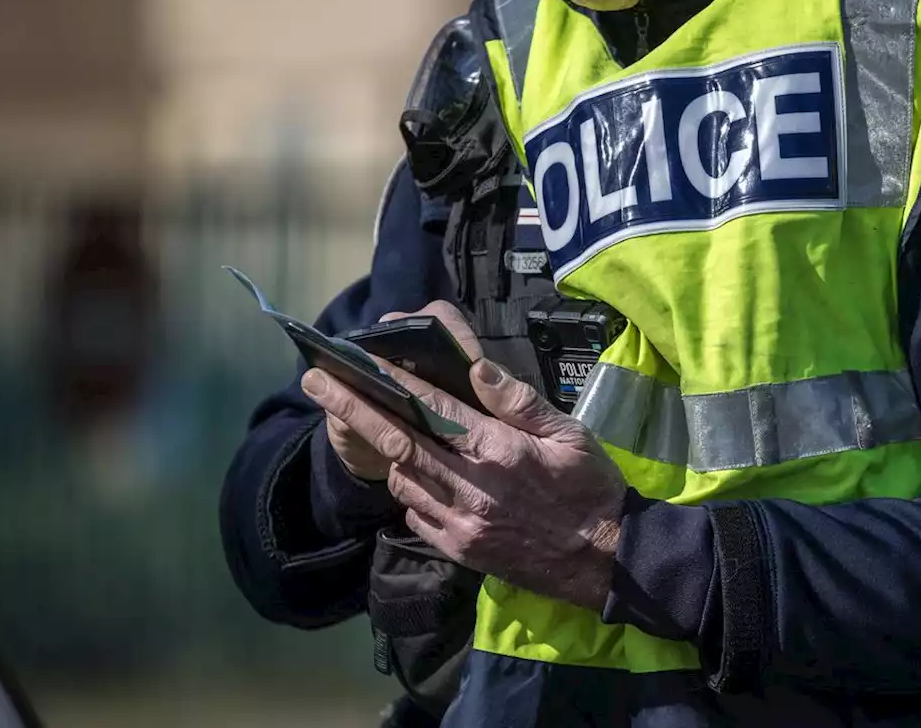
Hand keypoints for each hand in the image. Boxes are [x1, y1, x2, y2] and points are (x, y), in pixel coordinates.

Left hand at [301, 305, 626, 611]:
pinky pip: (415, 515)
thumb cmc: (591, 487)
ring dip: (381, 449)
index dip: (388, 382)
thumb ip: (518, 400)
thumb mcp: (569, 432)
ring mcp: (459, 523)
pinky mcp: (459, 550)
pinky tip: (412, 474)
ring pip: (401, 479)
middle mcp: (469, 487)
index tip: (355, 360)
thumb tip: (475, 367)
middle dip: (350, 408)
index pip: (429, 409)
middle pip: (396, 442)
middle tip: (314, 382)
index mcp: (497, 451)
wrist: (606, 560)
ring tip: (367, 422)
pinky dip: (407, 489)